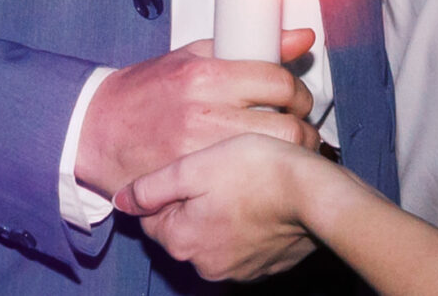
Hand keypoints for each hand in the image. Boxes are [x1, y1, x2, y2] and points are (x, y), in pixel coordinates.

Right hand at [73, 29, 318, 203]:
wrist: (96, 130)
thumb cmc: (143, 92)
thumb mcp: (191, 57)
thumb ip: (246, 49)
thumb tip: (300, 37)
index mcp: (205, 76)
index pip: (278, 82)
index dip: (298, 92)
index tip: (297, 99)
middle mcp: (204, 114)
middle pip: (286, 126)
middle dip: (304, 129)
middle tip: (300, 127)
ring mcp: (199, 152)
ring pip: (271, 157)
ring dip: (288, 155)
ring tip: (285, 150)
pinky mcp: (192, 181)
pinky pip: (244, 180)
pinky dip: (258, 176)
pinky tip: (257, 170)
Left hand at [117, 131, 328, 281]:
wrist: (316, 194)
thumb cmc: (255, 171)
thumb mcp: (194, 167)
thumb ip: (152, 187)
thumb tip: (121, 201)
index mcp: (181, 242)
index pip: (152, 218)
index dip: (168, 188)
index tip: (191, 167)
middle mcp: (205, 266)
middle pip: (183, 229)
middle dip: (193, 202)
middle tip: (218, 170)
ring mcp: (238, 270)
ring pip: (213, 236)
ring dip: (220, 213)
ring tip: (242, 182)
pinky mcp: (266, 267)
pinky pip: (242, 243)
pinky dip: (246, 225)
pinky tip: (260, 200)